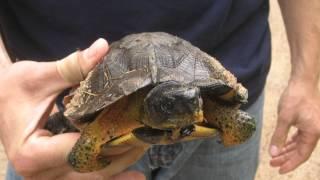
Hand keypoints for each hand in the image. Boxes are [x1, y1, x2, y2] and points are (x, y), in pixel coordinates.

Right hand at [0, 39, 145, 179]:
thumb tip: (102, 48)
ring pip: (95, 179)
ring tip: (145, 145)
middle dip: (122, 152)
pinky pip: (89, 179)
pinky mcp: (58, 176)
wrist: (0, 103)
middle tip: (148, 134)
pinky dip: (112, 175)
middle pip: (93, 170)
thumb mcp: (37, 77)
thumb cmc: (13, 91)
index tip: (134, 125)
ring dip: (122, 164)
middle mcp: (41, 174)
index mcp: (31, 153)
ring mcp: (50, 179)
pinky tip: (135, 174)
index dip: (110, 139)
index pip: (81, 151)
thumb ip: (72, 67)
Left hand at [269, 79, 319, 173]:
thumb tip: (273, 153)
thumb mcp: (284, 118)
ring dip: (287, 150)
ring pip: (300, 144)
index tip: (279, 170)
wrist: (302, 82)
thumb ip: (279, 136)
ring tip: (274, 156)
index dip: (290, 164)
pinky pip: (300, 137)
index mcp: (313, 133)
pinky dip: (291, 142)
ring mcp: (313, 127)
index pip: (302, 155)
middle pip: (301, 151)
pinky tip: (283, 146)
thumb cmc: (294, 98)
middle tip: (272, 163)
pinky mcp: (309, 122)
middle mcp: (316, 132)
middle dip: (286, 158)